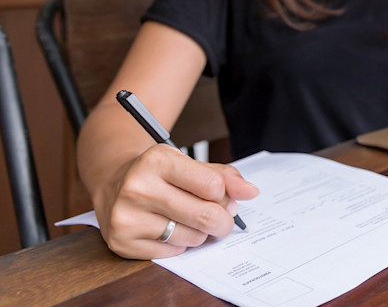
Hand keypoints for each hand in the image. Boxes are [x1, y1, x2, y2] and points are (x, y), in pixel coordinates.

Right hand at [94, 144, 258, 258]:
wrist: (112, 180)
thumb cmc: (158, 172)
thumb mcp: (188, 163)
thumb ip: (223, 176)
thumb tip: (250, 192)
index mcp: (158, 160)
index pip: (212, 185)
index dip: (225, 195)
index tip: (222, 196)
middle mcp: (138, 187)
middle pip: (205, 216)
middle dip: (222, 221)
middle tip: (221, 218)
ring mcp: (127, 217)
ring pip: (192, 237)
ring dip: (199, 232)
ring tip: (187, 218)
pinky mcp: (122, 242)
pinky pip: (172, 252)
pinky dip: (179, 243)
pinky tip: (168, 227)